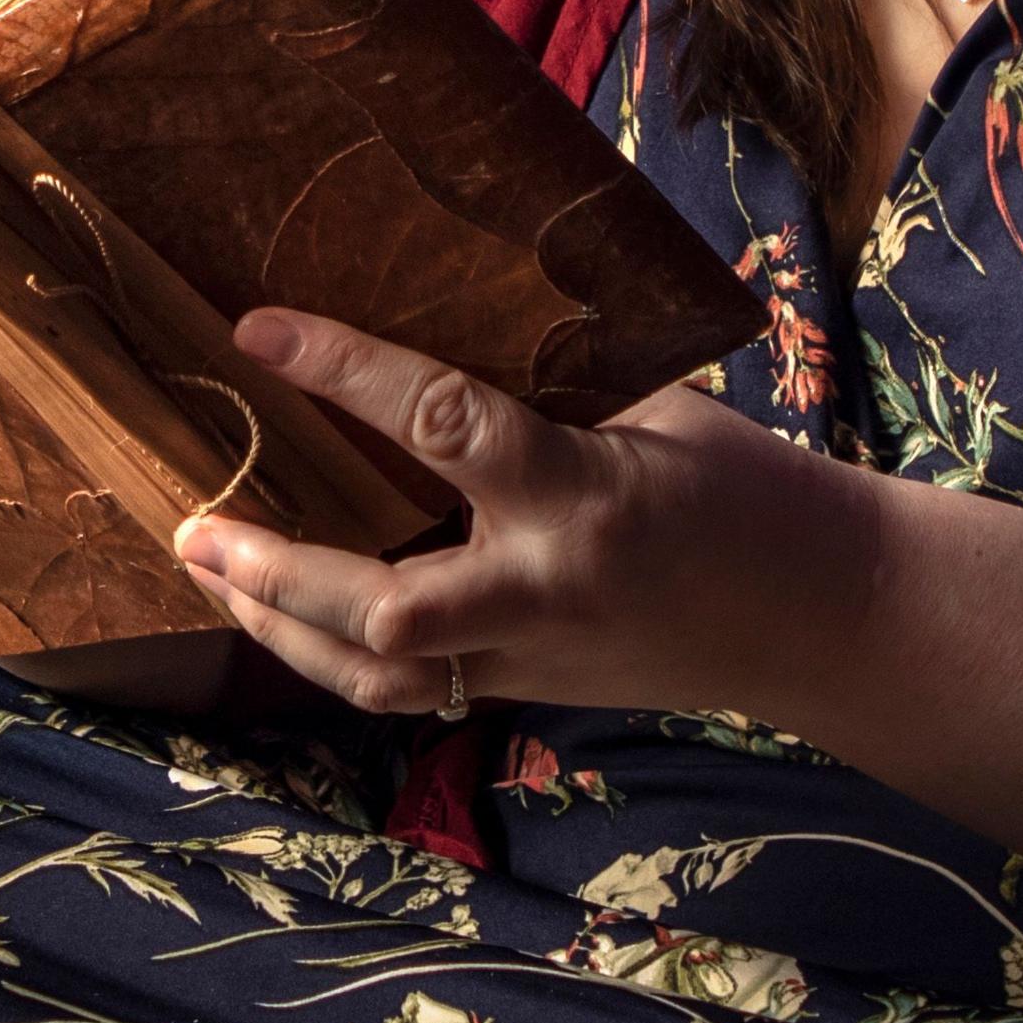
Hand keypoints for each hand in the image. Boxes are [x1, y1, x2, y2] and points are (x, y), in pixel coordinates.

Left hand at [170, 308, 876, 721]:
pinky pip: (416, 691)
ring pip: (379, 680)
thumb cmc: (753, 489)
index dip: (343, 368)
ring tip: (211, 570)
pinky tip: (288, 616)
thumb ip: (552, 389)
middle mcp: (543, 591)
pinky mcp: (534, 694)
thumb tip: (446, 336)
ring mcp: (534, 659)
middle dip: (274, 572)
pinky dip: (342, 656)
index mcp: (581, 494)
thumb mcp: (656, 409)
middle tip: (193, 523)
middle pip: (379, 609)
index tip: (259, 327)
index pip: (442, 422)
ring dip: (282, 628)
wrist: (828, 618)